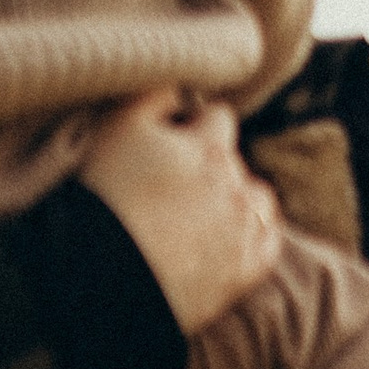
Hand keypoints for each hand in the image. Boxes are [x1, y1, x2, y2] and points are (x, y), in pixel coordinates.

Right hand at [80, 89, 281, 333]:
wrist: (100, 283)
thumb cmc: (102, 202)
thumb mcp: (115, 129)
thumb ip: (154, 95)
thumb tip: (179, 86)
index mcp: (209, 146)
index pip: (217, 117)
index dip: (190, 127)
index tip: (166, 146)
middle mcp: (236, 184)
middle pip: (233, 160)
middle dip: (209, 165)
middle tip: (169, 187)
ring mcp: (245, 230)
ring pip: (258, 197)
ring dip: (236, 198)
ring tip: (196, 215)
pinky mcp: (244, 271)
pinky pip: (268, 242)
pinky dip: (251, 236)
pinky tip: (221, 241)